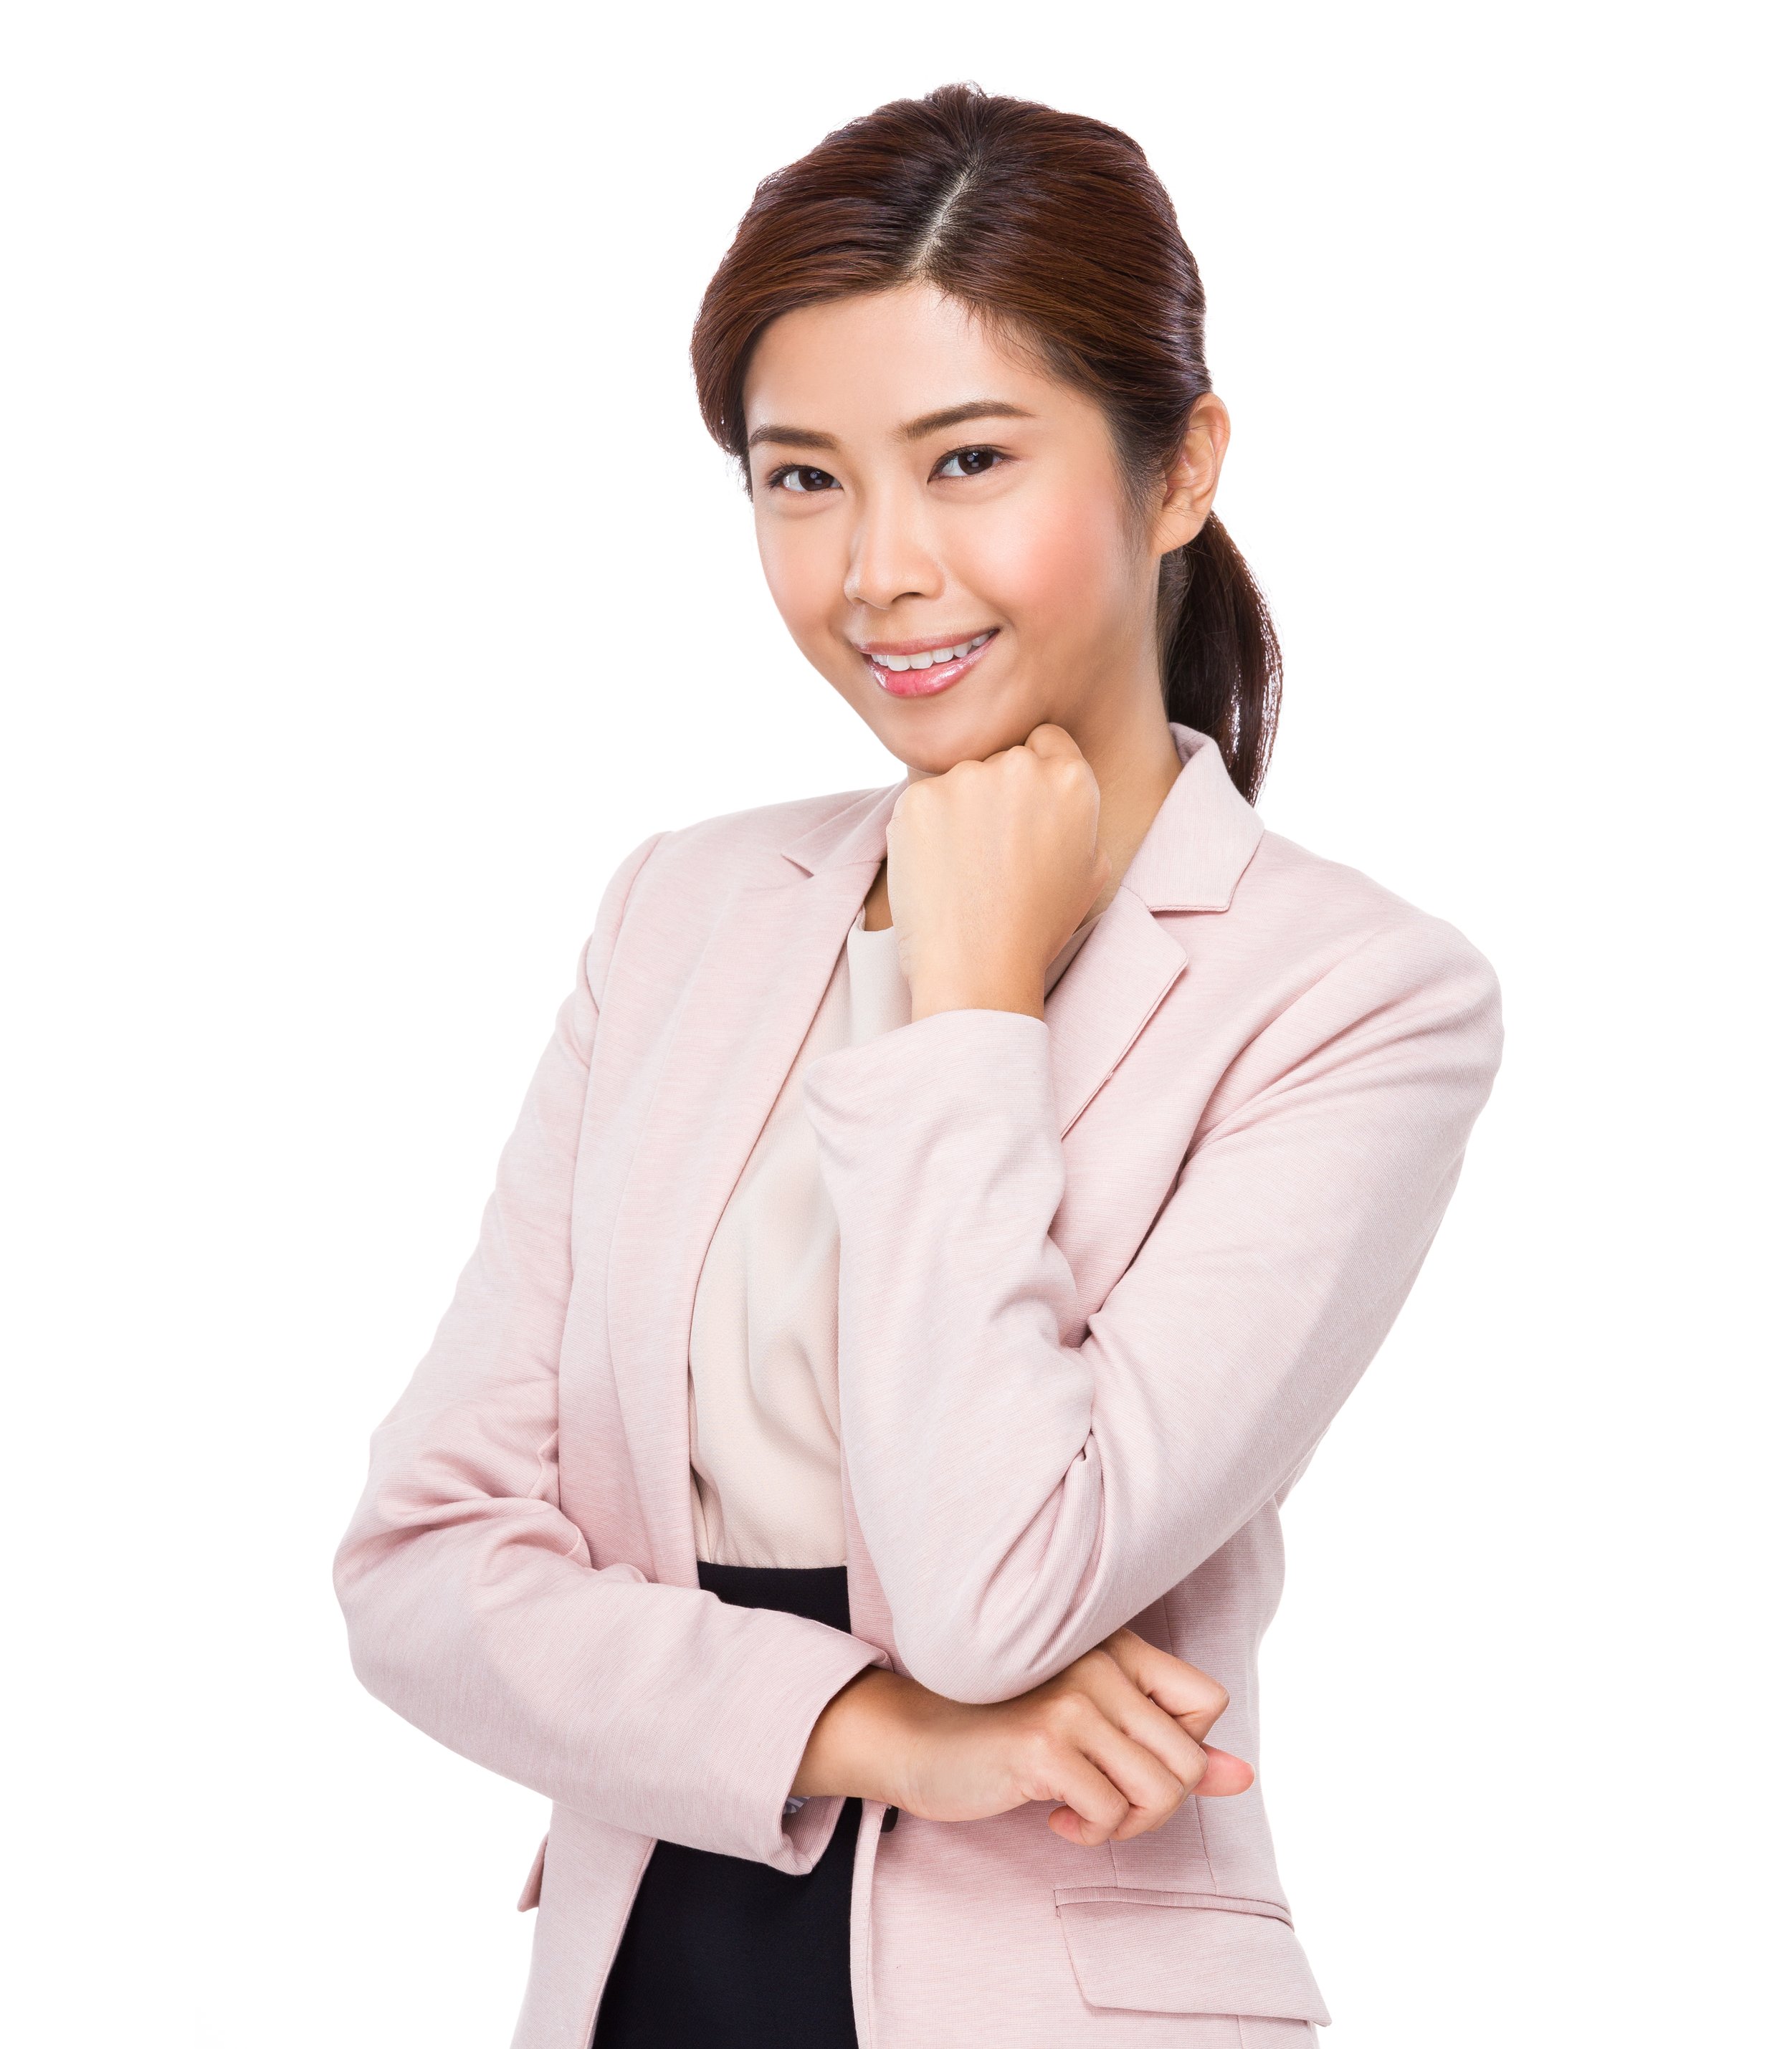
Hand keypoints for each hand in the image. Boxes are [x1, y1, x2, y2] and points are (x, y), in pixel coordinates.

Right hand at [792, 1627, 1252, 1845]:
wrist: (916, 1737)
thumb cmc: (1006, 1731)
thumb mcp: (1096, 1733)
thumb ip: (1169, 1747)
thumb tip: (1242, 1776)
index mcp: (1115, 1645)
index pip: (1208, 1701)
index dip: (1184, 1749)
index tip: (1132, 1760)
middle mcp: (1099, 1661)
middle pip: (1189, 1761)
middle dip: (1156, 1805)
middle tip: (1106, 1803)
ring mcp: (1072, 1699)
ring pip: (1161, 1790)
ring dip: (1125, 1823)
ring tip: (1083, 1809)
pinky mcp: (1043, 1743)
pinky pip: (1110, 1812)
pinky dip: (1089, 1831)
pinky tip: (1052, 1814)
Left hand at [887, 723, 1110, 1022]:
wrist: (978, 968)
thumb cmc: (1036, 928)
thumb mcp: (1091, 870)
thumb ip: (1078, 814)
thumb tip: (1057, 794)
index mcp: (1071, 779)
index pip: (1046, 741)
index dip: (1034, 775)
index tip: (1021, 811)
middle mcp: (1020, 767)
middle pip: (1000, 760)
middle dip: (995, 795)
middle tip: (992, 852)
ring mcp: (964, 779)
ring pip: (958, 781)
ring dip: (958, 811)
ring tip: (964, 869)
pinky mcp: (916, 798)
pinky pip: (922, 802)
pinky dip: (924, 829)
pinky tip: (937, 869)